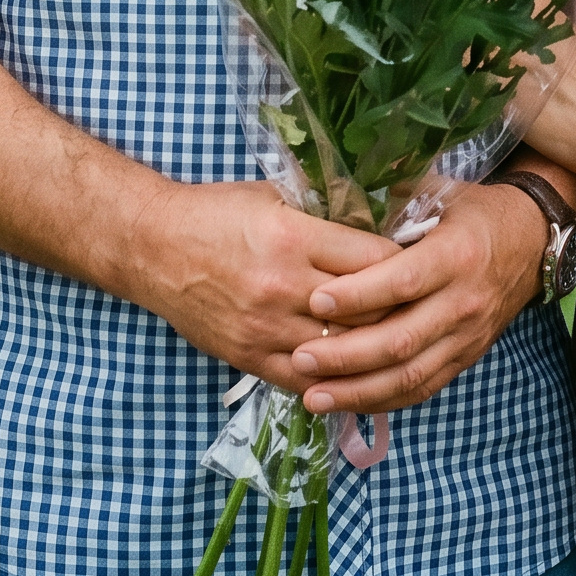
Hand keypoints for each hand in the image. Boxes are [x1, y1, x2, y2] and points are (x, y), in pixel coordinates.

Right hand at [133, 180, 400, 390]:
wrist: (155, 247)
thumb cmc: (217, 212)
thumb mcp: (275, 196)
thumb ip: (324, 213)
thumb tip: (376, 221)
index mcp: (295, 238)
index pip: (375, 261)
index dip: (404, 264)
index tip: (420, 262)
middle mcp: (284, 288)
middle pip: (366, 313)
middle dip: (399, 310)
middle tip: (421, 306)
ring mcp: (266, 329)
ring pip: (342, 352)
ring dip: (371, 348)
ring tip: (397, 340)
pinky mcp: (249, 357)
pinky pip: (306, 380)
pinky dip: (335, 377)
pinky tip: (357, 372)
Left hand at [287, 185, 549, 413]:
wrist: (532, 242)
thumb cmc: (475, 212)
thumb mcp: (441, 190)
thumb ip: (395, 194)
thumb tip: (340, 186)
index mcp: (456, 254)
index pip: (403, 282)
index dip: (358, 295)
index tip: (316, 300)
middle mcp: (464, 301)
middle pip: (401, 340)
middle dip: (346, 355)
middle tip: (300, 356)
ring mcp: (467, 336)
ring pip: (410, 375)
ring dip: (358, 390)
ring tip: (311, 395)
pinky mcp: (466, 358)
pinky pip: (423, 389)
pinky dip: (384, 400)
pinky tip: (347, 402)